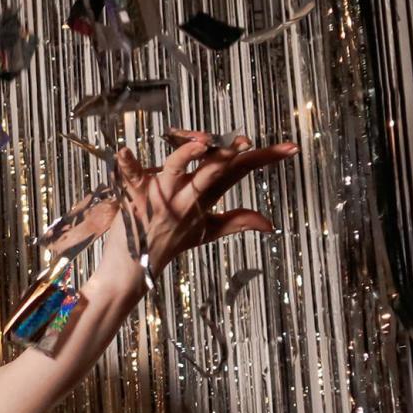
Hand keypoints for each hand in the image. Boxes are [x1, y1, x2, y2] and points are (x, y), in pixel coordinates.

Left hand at [63, 129, 297, 290]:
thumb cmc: (169, 243)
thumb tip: (270, 224)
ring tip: (202, 145)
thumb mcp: (206, 232)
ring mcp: (160, 194)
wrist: (135, 267)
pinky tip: (123, 152)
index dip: (264, 159)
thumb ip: (237, 222)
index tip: (289, 149)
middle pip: (213, 169)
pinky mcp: (134, 195)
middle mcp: (186, 195)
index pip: (239, 172)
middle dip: (229, 155)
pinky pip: (130, 176)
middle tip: (244, 145)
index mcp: (205, 198)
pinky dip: (127, 164)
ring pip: (177, 168)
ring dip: (188, 155)